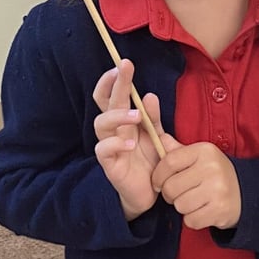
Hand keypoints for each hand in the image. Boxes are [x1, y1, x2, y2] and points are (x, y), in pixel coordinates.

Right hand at [93, 61, 163, 218]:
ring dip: (118, 115)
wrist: (151, 194)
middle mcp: (114, 131)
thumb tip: (149, 95)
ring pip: (101, 123)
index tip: (123, 64)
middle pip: (106, 103)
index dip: (113, 80)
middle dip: (115, 84)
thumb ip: (154, 119)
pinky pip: (104, 150)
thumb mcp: (157, 137)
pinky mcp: (110, 165)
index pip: (112, 95)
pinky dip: (116, 144)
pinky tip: (131, 143)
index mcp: (124, 121)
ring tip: (138, 116)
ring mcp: (109, 147)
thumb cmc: (151, 162)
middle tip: (124, 68)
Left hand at [151, 138, 240, 230]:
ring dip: (182, 207)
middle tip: (179, 194)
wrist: (246, 192)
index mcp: (204, 151)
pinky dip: (192, 219)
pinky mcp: (220, 210)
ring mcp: (217, 190)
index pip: (169, 162)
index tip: (158, 183)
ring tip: (194, 201)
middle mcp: (211, 168)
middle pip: (171, 187)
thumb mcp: (200, 157)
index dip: (157, 176)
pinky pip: (191, 220)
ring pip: (180, 205)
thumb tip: (159, 138)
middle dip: (170, 195)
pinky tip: (202, 211)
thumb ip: (178, 150)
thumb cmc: (215, 174)